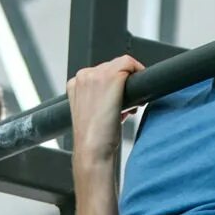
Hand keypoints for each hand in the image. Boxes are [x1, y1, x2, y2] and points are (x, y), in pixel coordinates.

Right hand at [67, 55, 143, 169]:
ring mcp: (96, 75)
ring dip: (130, 84)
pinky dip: (138, 74)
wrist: (92, 150)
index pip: (99, 74)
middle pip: (111, 69)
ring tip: (131, 108)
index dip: (113, 87)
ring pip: (122, 66)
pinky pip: (130, 64)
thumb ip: (97, 101)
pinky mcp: (111, 77)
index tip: (119, 102)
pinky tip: (140, 94)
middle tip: (128, 108)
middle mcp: (82, 76)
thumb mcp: (89, 115)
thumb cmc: (93, 140)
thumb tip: (115, 98)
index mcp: (74, 85)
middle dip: (122, 86)